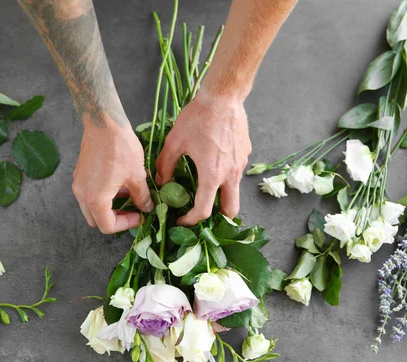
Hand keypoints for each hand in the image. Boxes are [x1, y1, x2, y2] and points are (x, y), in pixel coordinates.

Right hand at [72, 120, 153, 233]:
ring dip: (110, 207)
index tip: (140, 215)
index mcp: (95, 199)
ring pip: (92, 207)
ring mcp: (79, 184)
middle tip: (133, 210)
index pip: (108, 226)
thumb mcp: (137, 176)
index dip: (126, 225)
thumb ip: (142, 197)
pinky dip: (104, 196)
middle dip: (116, 219)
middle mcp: (82, 195)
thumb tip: (146, 207)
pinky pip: (90, 194)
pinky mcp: (80, 175)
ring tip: (129, 195)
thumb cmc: (120, 148)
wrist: (104, 123)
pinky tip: (120, 183)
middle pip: (97, 220)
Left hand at [156, 90, 250, 225]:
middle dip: (219, 218)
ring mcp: (241, 164)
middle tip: (202, 213)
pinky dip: (227, 176)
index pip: (204, 210)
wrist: (223, 96)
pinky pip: (237, 172)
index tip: (182, 219)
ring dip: (223, 196)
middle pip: (231, 210)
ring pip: (236, 191)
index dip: (191, 220)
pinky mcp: (245, 153)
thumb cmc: (198, 118)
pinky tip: (213, 162)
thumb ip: (166, 165)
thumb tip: (161, 181)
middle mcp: (231, 174)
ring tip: (206, 189)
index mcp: (212, 175)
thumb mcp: (174, 142)